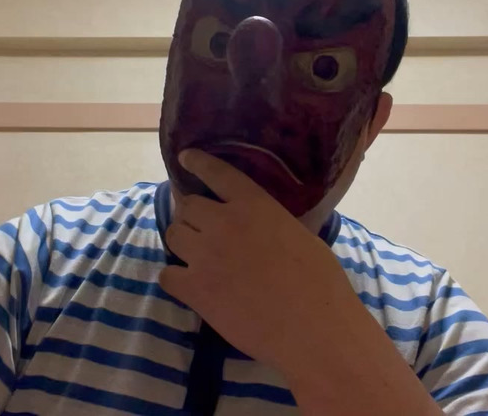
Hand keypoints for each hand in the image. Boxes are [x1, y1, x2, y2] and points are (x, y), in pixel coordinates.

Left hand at [158, 149, 365, 373]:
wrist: (313, 328)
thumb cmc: (321, 283)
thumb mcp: (302, 235)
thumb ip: (271, 222)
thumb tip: (260, 224)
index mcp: (255, 205)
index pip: (216, 173)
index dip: (197, 163)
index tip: (186, 158)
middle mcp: (224, 223)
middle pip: (187, 206)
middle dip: (192, 215)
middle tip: (202, 228)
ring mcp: (205, 256)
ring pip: (173, 235)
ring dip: (183, 242)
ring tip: (196, 254)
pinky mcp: (195, 290)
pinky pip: (167, 274)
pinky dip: (175, 278)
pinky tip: (188, 284)